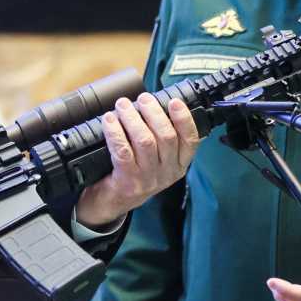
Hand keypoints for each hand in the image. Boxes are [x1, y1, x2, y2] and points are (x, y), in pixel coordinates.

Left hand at [76, 93, 200, 228]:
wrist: (114, 202)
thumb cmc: (136, 173)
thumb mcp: (158, 160)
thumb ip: (163, 137)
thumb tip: (154, 104)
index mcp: (179, 164)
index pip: (190, 140)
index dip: (184, 118)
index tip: (174, 101)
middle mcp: (167, 172)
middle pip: (166, 136)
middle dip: (154, 112)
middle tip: (143, 99)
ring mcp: (148, 178)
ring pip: (145, 141)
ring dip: (133, 118)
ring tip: (123, 105)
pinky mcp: (128, 180)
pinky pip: (123, 151)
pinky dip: (115, 132)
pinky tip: (110, 121)